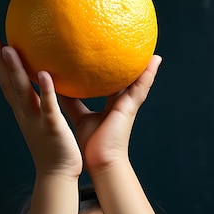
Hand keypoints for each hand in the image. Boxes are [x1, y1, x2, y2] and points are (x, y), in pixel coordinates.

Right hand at [0, 40, 81, 178]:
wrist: (57, 176)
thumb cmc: (56, 150)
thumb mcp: (47, 123)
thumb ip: (46, 105)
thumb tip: (51, 87)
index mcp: (25, 113)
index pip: (9, 86)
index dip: (0, 67)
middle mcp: (26, 115)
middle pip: (10, 85)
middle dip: (0, 64)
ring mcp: (36, 121)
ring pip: (23, 92)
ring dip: (16, 71)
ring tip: (10, 49)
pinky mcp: (52, 127)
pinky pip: (48, 107)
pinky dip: (45, 91)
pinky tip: (44, 74)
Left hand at [59, 55, 161, 174]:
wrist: (101, 160)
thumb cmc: (91, 145)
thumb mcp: (79, 117)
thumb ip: (72, 103)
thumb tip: (58, 87)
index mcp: (112, 108)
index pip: (114, 88)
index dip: (115, 78)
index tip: (115, 65)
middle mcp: (122, 105)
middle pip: (129, 84)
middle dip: (133, 71)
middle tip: (138, 54)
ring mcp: (128, 106)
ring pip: (139, 83)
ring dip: (147, 69)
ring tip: (153, 53)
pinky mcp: (130, 107)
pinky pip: (142, 87)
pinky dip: (149, 74)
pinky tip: (155, 61)